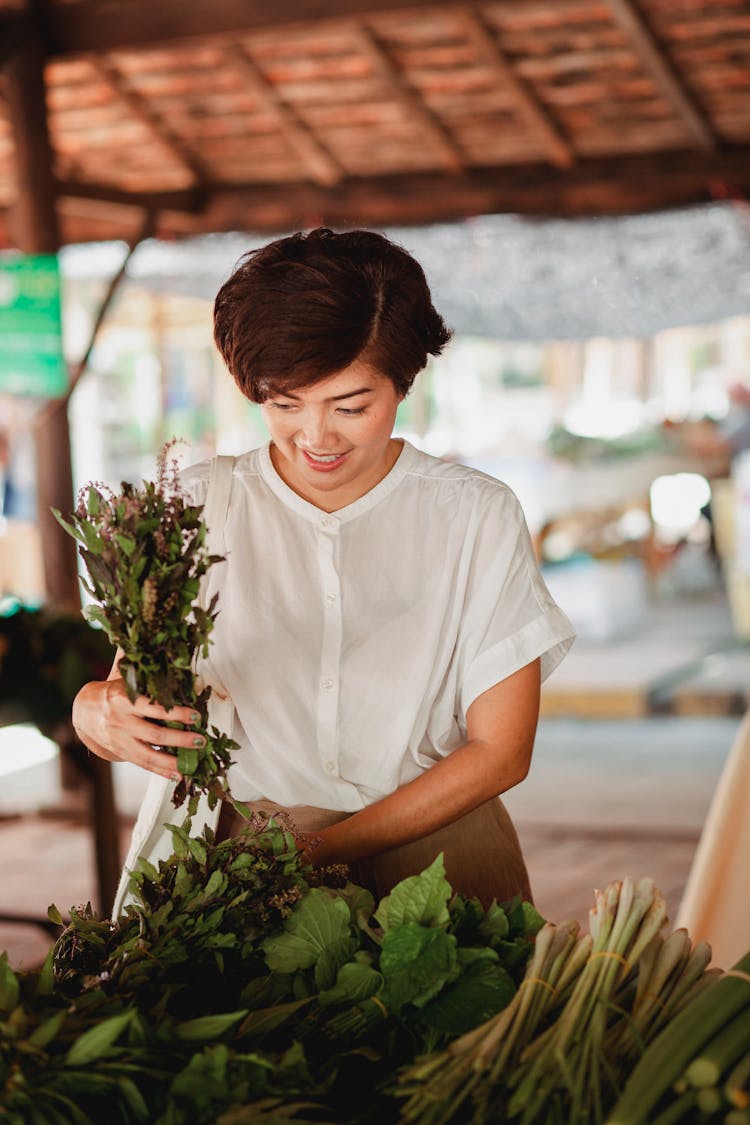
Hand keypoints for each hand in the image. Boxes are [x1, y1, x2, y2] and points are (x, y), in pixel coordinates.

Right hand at [72, 677, 204, 780]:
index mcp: (124, 698)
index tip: (196, 716)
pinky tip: (177, 775)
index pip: (155, 707)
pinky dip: (161, 771)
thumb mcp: (127, 680)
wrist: (85, 710)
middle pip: (155, 734)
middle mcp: (121, 720)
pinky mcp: (121, 752)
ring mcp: (120, 739)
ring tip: (192, 765)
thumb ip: (149, 678)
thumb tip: (177, 672)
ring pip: (148, 755)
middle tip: (201, 741)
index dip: (177, 713)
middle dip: (181, 740)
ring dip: (173, 762)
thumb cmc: (115, 692)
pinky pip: (143, 764)